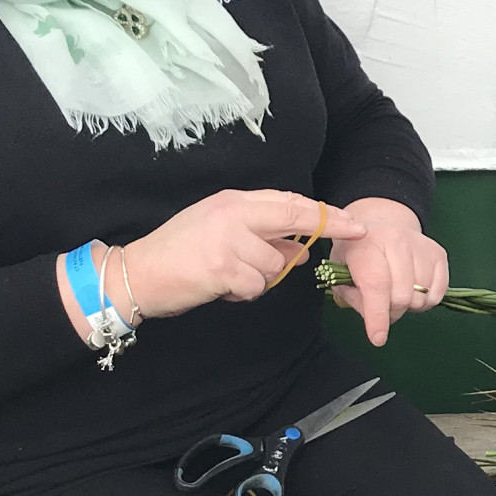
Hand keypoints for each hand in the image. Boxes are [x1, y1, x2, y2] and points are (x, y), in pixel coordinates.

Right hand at [59, 190, 367, 341]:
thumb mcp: (220, 232)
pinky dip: (244, 293)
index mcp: (233, 202)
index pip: (288, 202)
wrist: (138, 274)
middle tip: (358, 231)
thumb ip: (260, 235)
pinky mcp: (222, 268)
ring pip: (275, 264)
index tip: (353, 219)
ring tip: (231, 277)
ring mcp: (227, 241)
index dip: (323, 211)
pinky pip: (256, 286)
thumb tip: (300, 248)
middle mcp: (232, 215)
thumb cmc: (179, 254)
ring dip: (261, 278)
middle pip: (294, 219)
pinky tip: (223, 288)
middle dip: (329, 226)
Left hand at [325, 197, 447, 346]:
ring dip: (409, 306)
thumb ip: (353, 298)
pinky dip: (425, 301)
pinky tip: (413, 288)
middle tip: (382, 305)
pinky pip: (437, 294)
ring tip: (396, 291)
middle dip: (392, 312)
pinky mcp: (438, 253)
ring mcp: (420, 245)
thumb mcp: (340, 272)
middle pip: (401, 296)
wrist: (382, 224)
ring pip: (421, 297)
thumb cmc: (357, 253)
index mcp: (366, 244)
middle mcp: (396, 239)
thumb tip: (375, 321)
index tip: (377, 338)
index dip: (377, 315)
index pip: (376, 284)